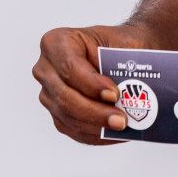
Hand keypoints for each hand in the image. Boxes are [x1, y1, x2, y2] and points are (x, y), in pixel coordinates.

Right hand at [33, 24, 151, 144]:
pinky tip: (115, 134)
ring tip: (121, 127)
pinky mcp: (57, 113)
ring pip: (68, 116)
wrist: (120, 52)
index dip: (91, 84)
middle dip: (94, 112)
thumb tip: (131, 90)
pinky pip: (73, 129)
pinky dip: (95, 134)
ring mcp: (49, 93)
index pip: (70, 67)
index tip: (114, 94)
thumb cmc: (120, 44)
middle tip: (121, 120)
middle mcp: (46, 68)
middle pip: (65, 96)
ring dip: (96, 126)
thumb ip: (124, 62)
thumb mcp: (125, 42)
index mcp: (57, 42)